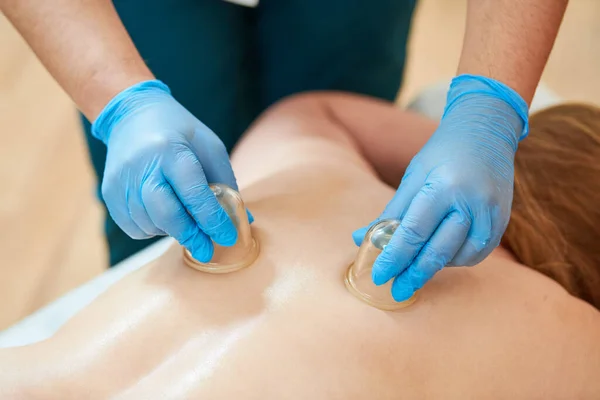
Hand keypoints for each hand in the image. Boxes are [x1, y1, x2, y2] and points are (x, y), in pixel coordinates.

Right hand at [92, 80, 244, 261]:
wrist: (132, 114)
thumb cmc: (181, 133)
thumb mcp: (210, 147)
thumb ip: (226, 184)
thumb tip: (242, 220)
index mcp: (172, 150)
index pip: (193, 193)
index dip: (212, 219)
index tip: (228, 237)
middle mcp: (142, 166)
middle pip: (166, 213)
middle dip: (189, 235)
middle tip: (206, 250)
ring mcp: (121, 180)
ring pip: (149, 223)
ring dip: (172, 232)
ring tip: (185, 223)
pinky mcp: (109, 192)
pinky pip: (133, 226)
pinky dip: (152, 230)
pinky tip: (164, 218)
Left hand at [353, 75, 528, 300]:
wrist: (486, 132)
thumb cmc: (442, 153)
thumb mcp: (413, 177)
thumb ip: (391, 211)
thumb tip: (360, 239)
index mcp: (443, 187)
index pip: (413, 232)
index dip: (394, 257)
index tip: (380, 276)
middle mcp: (471, 202)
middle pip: (438, 250)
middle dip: (414, 274)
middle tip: (397, 291)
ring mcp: (492, 212)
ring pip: (460, 256)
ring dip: (436, 267)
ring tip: (416, 270)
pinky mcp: (503, 219)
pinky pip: (479, 252)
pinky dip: (458, 260)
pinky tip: (442, 259)